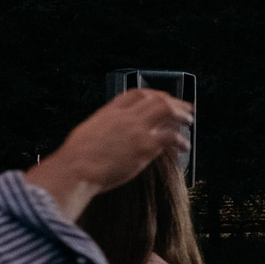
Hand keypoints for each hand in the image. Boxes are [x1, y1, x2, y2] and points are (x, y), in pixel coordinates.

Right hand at [25, 89, 192, 220]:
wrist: (75, 170)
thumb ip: (100, 131)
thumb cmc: (74, 160)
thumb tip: (104, 138)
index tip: (159, 98)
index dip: (151, 94)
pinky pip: (171, 137)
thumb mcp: (85, 135)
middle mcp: (124, 117)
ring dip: (181, 114)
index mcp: (108, 112)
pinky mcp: (145, 145)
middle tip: (184, 107)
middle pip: (155, 98)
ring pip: (166, 110)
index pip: (134, 94)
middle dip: (172, 101)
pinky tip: (184, 147)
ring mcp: (136, 129)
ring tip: (189, 120)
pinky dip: (181, 140)